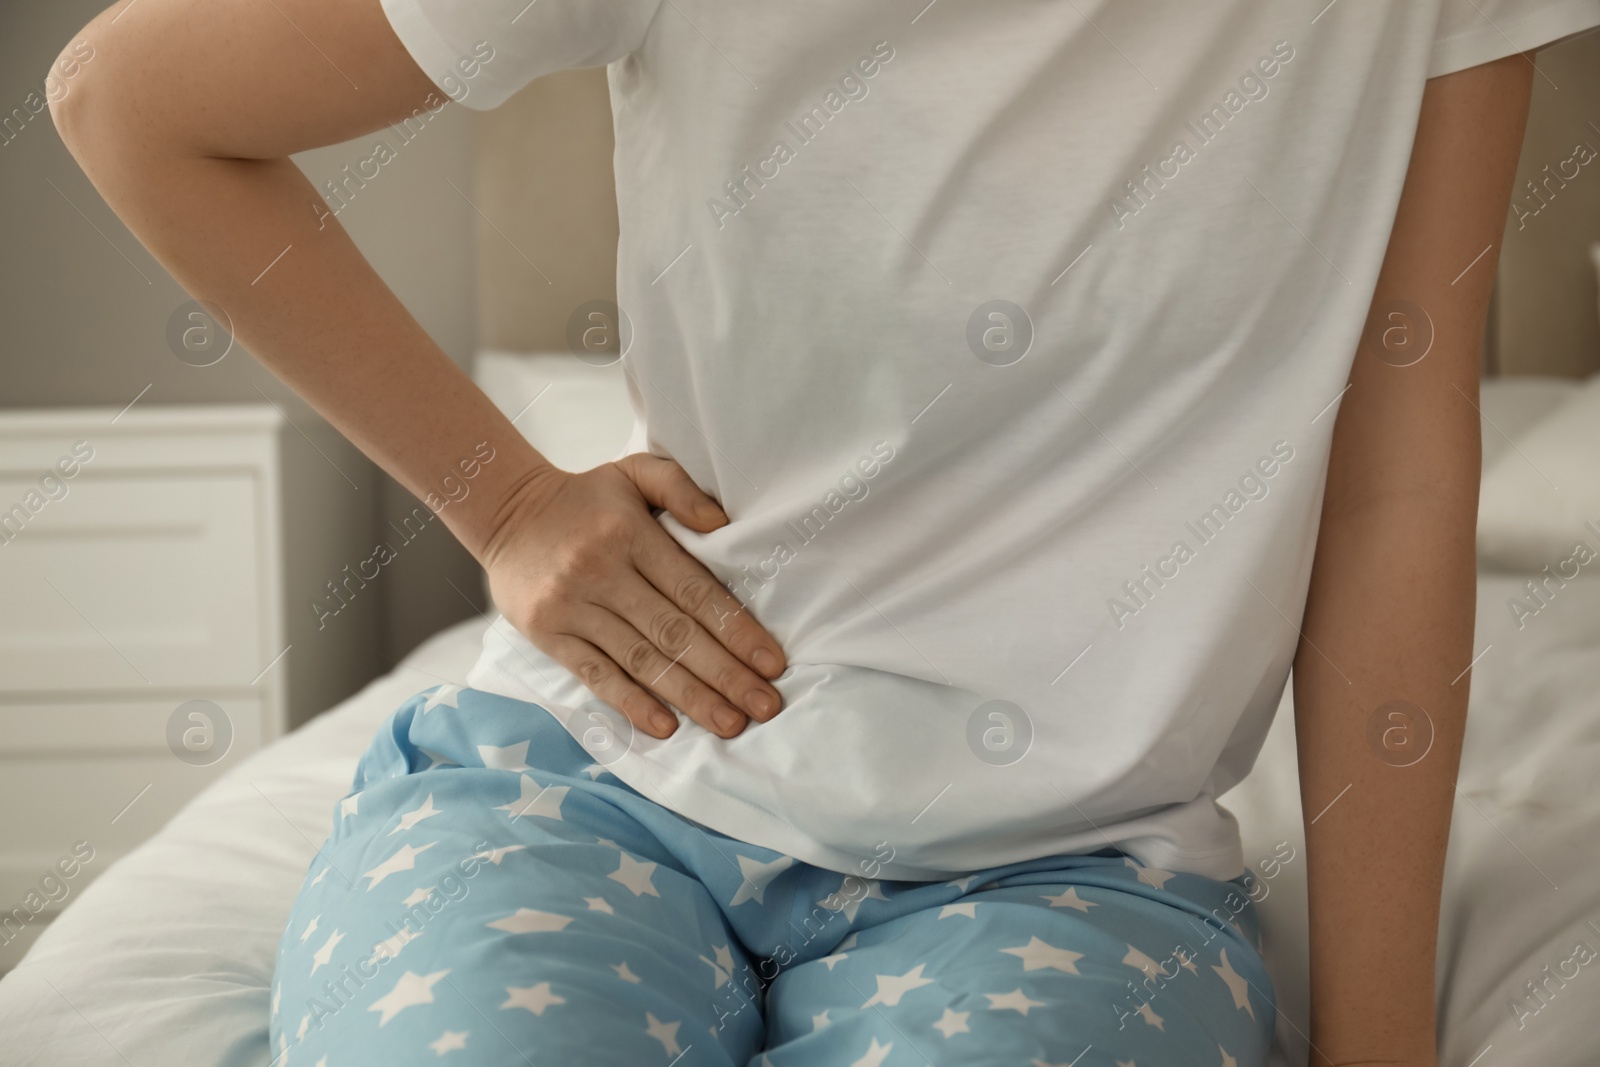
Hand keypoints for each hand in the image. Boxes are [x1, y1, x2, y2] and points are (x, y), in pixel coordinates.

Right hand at [481, 454, 785, 739]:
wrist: (504, 510)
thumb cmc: (585, 497)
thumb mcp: (633, 472)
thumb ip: (681, 489)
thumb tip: (725, 525)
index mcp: (630, 534)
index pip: (694, 590)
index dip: (736, 629)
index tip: (772, 662)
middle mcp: (601, 572)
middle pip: (674, 633)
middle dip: (725, 674)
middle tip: (766, 706)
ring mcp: (572, 607)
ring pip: (640, 660)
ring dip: (689, 697)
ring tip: (731, 724)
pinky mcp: (548, 634)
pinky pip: (595, 675)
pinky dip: (630, 704)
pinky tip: (665, 727)